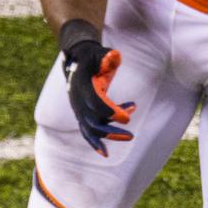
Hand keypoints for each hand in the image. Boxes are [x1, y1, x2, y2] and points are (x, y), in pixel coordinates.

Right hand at [62, 37, 134, 155]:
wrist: (77, 60)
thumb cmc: (93, 57)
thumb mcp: (100, 53)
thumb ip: (108, 57)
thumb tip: (115, 56)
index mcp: (82, 85)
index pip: (95, 102)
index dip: (111, 111)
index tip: (128, 116)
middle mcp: (77, 100)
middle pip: (93, 121)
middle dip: (112, 131)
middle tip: (131, 135)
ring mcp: (78, 109)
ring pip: (91, 129)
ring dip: (109, 136)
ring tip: (130, 136)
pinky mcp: (81, 115)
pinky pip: (86, 133)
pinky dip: (94, 144)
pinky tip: (106, 154)